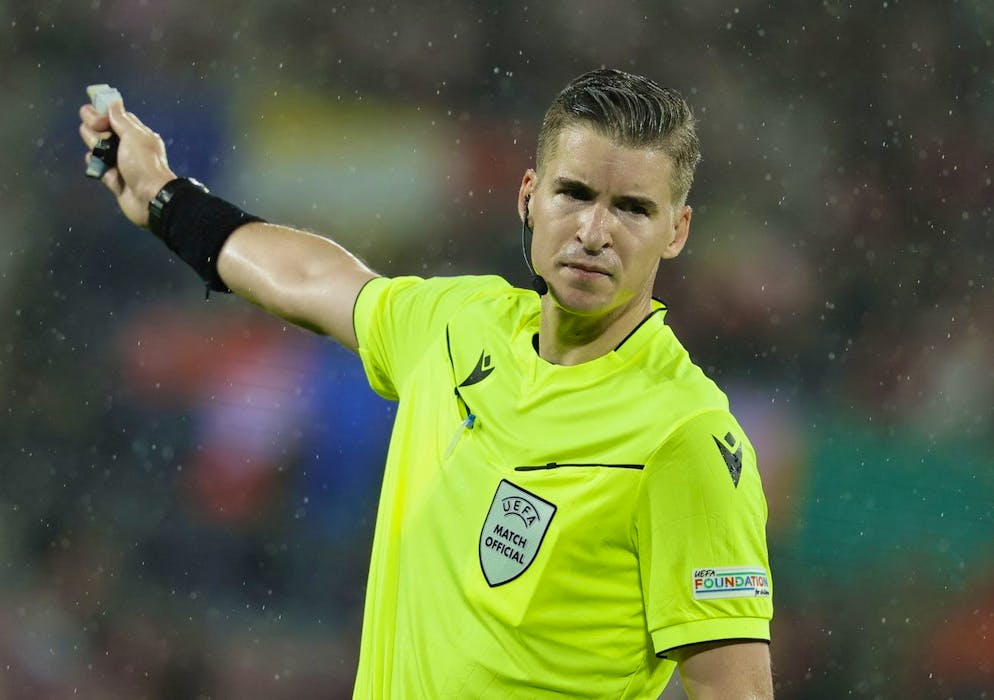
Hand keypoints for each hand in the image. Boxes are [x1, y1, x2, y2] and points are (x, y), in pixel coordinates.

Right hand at [78, 101, 176, 227]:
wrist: (150, 198)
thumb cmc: (143, 163)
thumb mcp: (134, 136)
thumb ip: (121, 119)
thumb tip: (114, 101)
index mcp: (137, 134)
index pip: (116, 117)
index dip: (103, 115)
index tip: (97, 119)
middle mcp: (128, 147)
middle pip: (103, 131)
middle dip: (95, 130)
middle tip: (99, 136)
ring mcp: (120, 163)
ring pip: (98, 149)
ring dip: (95, 147)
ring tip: (100, 152)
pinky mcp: (113, 179)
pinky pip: (98, 167)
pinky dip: (96, 165)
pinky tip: (97, 164)